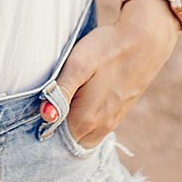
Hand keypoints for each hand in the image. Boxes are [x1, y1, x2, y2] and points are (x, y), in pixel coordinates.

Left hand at [53, 0, 181, 147]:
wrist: (146, 40)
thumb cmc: (108, 48)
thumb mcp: (78, 64)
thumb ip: (61, 92)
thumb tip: (46, 117)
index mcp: (87, 118)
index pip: (56, 138)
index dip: (43, 127)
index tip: (35, 111)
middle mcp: (102, 126)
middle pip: (70, 141)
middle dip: (56, 132)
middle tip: (45, 108)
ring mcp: (113, 121)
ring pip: (85, 137)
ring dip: (71, 128)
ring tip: (61, 104)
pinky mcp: (120, 112)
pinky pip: (97, 129)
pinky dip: (85, 123)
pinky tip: (80, 102)